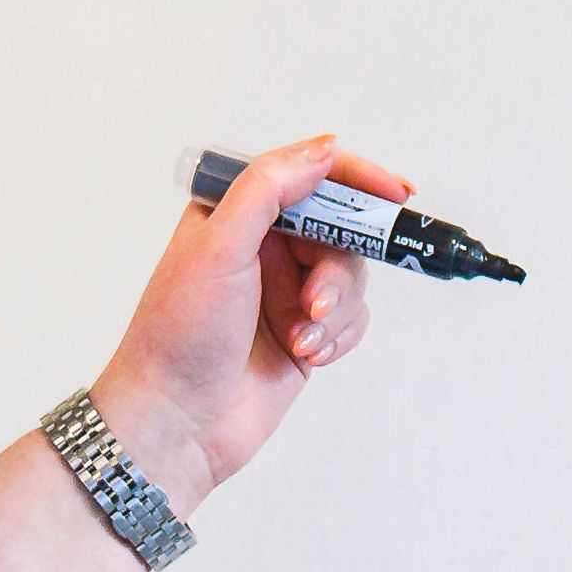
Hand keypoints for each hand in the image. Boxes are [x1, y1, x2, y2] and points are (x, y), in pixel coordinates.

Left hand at [94, 134, 401, 504]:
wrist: (175, 422)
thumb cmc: (179, 333)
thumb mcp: (218, 247)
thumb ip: (269, 189)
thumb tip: (323, 149)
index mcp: (235, 213)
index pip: (308, 174)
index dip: (357, 179)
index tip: (396, 194)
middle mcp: (263, 246)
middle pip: (341, 230)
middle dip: (338, 269)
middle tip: (317, 301)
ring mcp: (286, 291)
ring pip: (352, 277)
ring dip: (334, 310)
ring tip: (299, 338)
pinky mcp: (304, 332)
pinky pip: (351, 319)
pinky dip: (337, 336)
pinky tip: (304, 354)